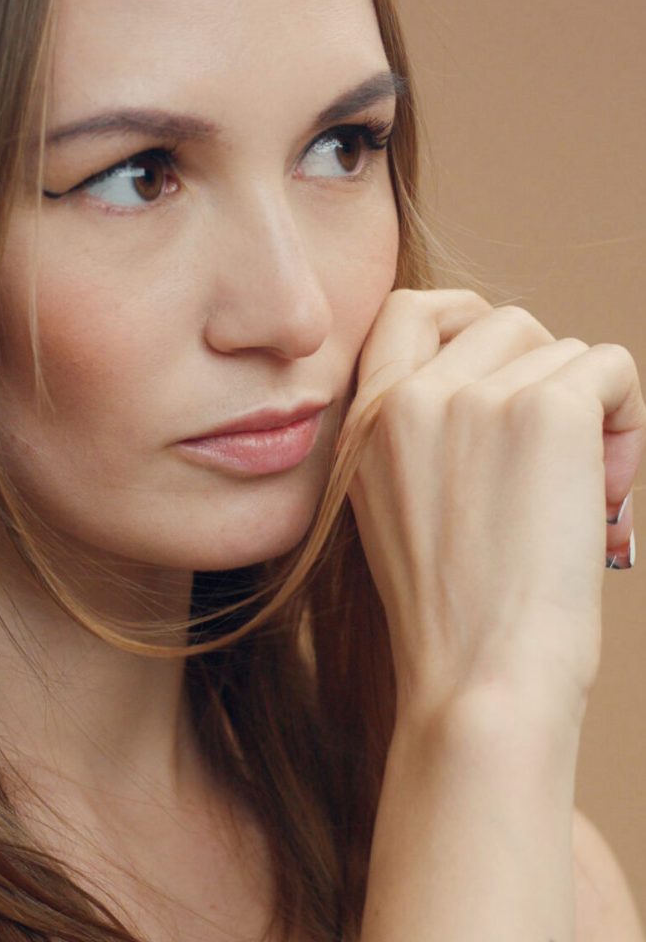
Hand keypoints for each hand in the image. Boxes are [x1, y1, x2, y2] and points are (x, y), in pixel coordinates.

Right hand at [343, 289, 644, 725]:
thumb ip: (418, 436)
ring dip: (591, 410)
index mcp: (369, 420)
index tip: (503, 355)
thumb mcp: (392, 507)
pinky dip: (628, 417)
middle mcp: (414, 395)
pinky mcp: (547, 411)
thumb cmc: (453, 615)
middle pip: (505, 324)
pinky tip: (611, 486)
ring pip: (566, 352)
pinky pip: (612, 368)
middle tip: (561, 459)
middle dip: (545, 374)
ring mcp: (477, 397)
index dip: (462, 315)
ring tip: (584, 494)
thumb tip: (500, 383)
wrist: (482, 677)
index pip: (405, 312)